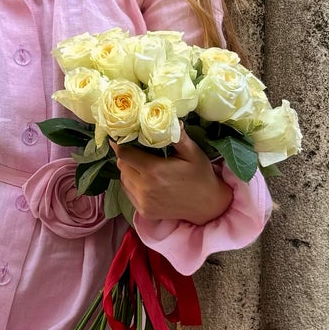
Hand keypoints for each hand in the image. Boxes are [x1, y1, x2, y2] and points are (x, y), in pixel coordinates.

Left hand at [113, 127, 233, 224]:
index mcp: (154, 171)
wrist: (208, 205)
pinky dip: (132, 183)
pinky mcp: (144, 211)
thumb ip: (178, 136)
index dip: (120, 144)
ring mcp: (143, 202)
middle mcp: (145, 188)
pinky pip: (128, 192)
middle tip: (136, 149)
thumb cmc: (201, 175)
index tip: (121, 137)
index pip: (124, 154)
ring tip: (141, 164)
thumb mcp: (193, 152)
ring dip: (128, 170)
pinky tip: (144, 179)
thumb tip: (170, 118)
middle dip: (126, 156)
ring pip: (123, 179)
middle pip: (122, 166)